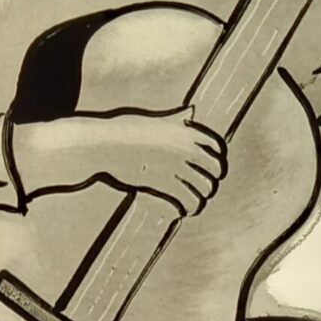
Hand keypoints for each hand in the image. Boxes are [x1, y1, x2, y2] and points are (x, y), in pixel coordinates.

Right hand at [11, 109, 226, 214]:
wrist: (103, 145)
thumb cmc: (125, 130)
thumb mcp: (155, 119)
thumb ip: (177, 117)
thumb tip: (192, 110)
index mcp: (186, 131)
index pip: (217, 148)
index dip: (217, 162)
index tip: (211, 172)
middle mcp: (186, 147)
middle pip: (215, 171)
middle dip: (211, 183)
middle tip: (202, 191)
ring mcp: (176, 165)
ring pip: (205, 188)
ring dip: (202, 198)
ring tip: (195, 204)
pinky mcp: (163, 182)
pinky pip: (188, 199)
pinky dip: (189, 207)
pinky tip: (184, 211)